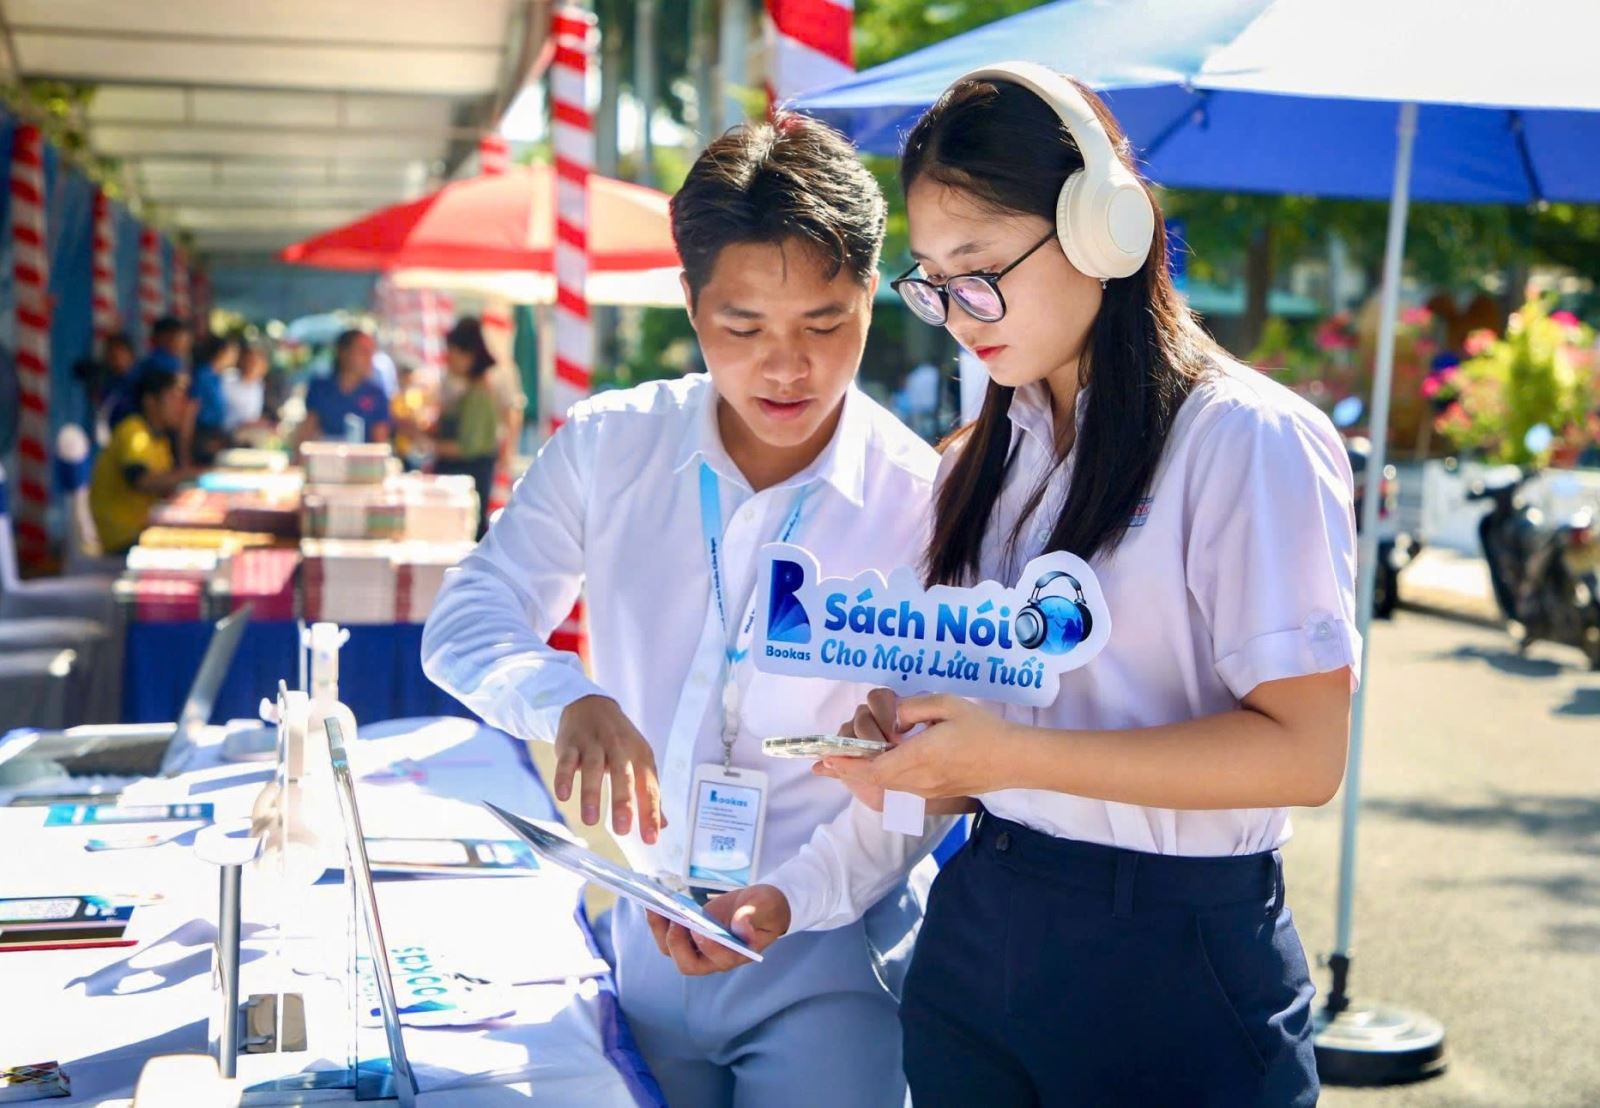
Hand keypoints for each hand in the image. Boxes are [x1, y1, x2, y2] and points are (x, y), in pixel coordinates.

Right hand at [553, 695, 664, 843]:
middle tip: (622, 829)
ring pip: (593, 769)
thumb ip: (648, 794)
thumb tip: (663, 826)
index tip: (650, 839)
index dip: (650, 814)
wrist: (591, 705)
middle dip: (623, 802)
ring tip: (591, 821)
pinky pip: (567, 761)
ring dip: (592, 794)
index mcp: (641, 756)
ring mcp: (594, 744)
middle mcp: (620, 748)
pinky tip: (563, 796)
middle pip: (623, 775)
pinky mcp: (571, 743)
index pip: (649, 788)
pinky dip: (564, 777)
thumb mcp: (639, 761)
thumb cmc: (619, 741)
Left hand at [646, 884, 790, 975]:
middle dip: (677, 943)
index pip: (720, 960)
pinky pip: (667, 935)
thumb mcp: (766, 905)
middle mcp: (715, 958)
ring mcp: (699, 948)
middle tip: (676, 918)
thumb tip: (742, 927)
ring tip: (655, 906)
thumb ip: (755, 914)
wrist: (758, 905)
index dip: (709, 947)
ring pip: (672, 951)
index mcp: (738, 954)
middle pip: (688, 964)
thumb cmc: (766, 908)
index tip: (701, 928)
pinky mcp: (689, 935)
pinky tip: (655, 903)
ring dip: (660, 931)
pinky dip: (658, 921)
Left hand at [816, 693, 1015, 800]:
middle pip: (874, 780)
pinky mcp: (936, 793)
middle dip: (845, 771)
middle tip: (821, 765)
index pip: (874, 767)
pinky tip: (872, 769)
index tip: (826, 758)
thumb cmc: (983, 729)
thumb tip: (890, 721)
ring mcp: (928, 790)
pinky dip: (879, 779)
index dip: (847, 764)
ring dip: (860, 776)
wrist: (1014, 760)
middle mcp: (920, 779)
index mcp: (920, 756)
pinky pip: (899, 787)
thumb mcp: (946, 705)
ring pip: (885, 785)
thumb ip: (912, 709)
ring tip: (839, 767)